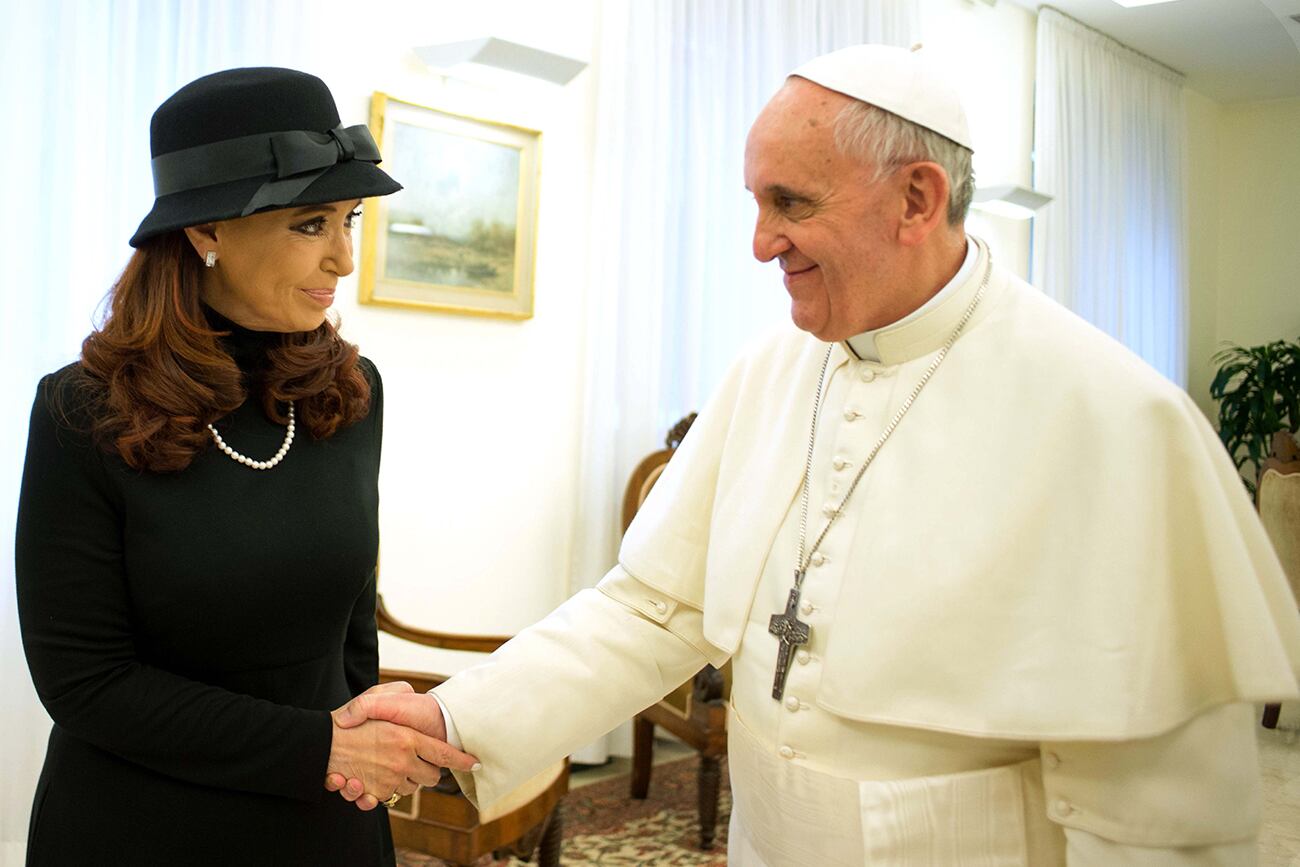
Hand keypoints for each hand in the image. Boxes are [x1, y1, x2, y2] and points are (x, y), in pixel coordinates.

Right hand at [324, 685, 478, 809]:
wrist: (321, 743)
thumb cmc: (349, 718)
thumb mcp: (374, 696)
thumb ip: (397, 693)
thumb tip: (412, 692)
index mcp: (407, 738)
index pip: (444, 754)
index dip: (461, 761)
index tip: (475, 763)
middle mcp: (402, 762)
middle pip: (430, 777)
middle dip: (428, 771)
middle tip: (417, 759)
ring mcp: (389, 779)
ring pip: (411, 788)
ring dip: (406, 780)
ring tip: (393, 766)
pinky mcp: (375, 792)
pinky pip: (390, 797)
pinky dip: (387, 791)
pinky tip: (377, 780)